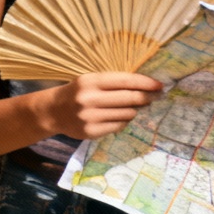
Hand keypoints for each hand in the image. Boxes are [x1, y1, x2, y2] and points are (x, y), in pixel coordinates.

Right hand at [42, 71, 164, 139]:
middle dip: (147, 97)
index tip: (160, 85)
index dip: (145, 83)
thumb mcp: (91, 81)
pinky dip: (124, 120)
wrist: (54, 111)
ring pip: (127, 113)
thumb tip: (146, 88)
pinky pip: (119, 126)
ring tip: (133, 106)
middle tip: (156, 96)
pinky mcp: (92, 132)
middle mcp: (90, 99)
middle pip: (129, 98)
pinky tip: (120, 116)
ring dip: (135, 110)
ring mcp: (91, 117)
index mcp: (90, 81)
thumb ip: (114, 83)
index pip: (125, 81)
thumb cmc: (78, 92)